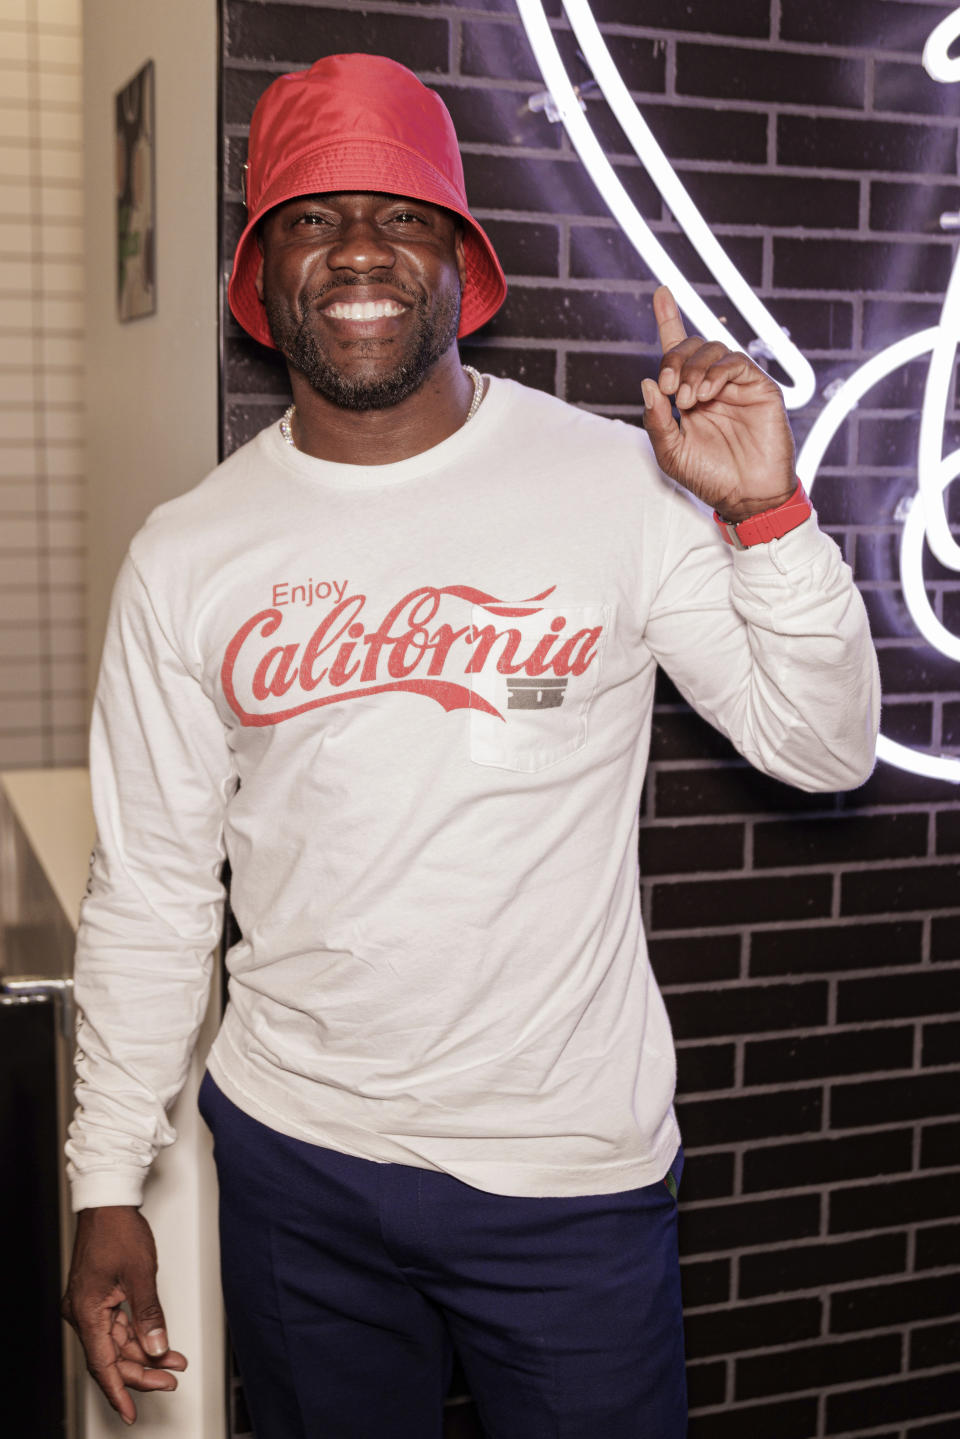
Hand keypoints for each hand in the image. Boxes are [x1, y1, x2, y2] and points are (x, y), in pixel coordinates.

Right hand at [61, 1206, 186, 1425]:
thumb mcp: (141, 1274)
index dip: (120, 1391)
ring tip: (175, 1361)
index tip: (131, 1413)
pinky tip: (159, 1342)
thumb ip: (150, 1314)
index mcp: (87, 1311)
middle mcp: (82, 1312)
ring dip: (145, 1352)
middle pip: (112, 1356)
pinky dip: (139, 1334)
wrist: (108, 1202)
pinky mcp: (97, 1296)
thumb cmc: (118, 1230)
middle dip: (143, 1371)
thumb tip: (158, 1346)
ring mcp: (89, 1305)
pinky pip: (117, 1325)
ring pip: (117, 1342)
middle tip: (171, 1379)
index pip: (103, 1364)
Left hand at [641, 285, 796, 521]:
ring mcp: (736, 384)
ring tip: (689, 401)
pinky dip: (716, 373)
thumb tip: (648, 383)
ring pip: (712, 349)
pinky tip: (706, 394)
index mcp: (688, 396)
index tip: (662, 291)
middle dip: (674, 359)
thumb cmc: (710, 477)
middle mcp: (711, 384)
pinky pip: (736, 362)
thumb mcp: (671, 452)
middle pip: (690, 346)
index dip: (669, 319)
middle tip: (671, 391)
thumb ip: (656, 420)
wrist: (747, 497)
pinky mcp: (759, 387)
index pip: (677, 351)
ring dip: (693, 369)